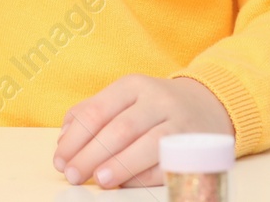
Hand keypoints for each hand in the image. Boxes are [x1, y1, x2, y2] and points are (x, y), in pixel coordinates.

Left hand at [53, 75, 233, 188]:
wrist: (209, 105)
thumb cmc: (153, 106)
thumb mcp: (124, 97)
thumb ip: (91, 113)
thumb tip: (63, 140)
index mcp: (133, 85)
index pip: (97, 111)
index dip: (75, 138)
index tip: (61, 159)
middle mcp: (157, 100)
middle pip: (120, 129)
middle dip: (92, 155)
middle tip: (74, 175)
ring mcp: (178, 123)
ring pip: (147, 144)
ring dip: (121, 164)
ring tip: (100, 180)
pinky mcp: (195, 146)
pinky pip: (168, 163)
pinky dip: (147, 175)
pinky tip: (128, 183)